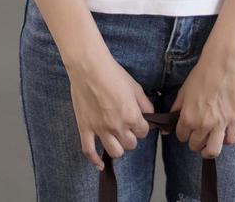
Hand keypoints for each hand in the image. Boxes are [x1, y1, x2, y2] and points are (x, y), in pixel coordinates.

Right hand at [67, 51, 155, 171]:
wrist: (89, 68)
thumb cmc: (113, 74)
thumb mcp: (135, 87)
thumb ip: (145, 104)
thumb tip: (149, 115)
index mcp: (132, 116)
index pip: (143, 132)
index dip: (142, 126)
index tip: (138, 120)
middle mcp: (117, 127)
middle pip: (131, 144)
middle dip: (131, 136)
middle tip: (127, 127)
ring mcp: (100, 130)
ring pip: (115, 152)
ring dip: (118, 147)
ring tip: (117, 139)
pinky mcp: (85, 129)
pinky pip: (89, 151)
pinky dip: (95, 161)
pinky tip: (100, 165)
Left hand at [172, 46, 234, 159]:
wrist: (222, 63)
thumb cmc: (202, 74)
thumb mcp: (183, 91)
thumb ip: (177, 108)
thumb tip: (169, 122)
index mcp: (188, 117)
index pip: (181, 137)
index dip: (184, 133)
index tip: (187, 130)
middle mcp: (203, 124)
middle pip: (196, 146)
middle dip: (195, 142)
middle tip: (199, 135)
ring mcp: (220, 124)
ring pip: (213, 150)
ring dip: (210, 149)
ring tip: (210, 143)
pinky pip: (231, 140)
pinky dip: (227, 139)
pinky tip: (224, 133)